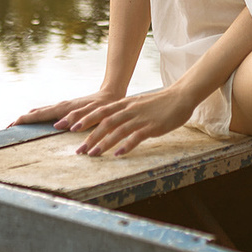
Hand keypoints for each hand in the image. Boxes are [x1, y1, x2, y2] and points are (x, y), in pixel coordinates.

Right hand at [11, 89, 125, 128]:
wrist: (110, 96)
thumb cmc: (102, 107)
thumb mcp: (91, 114)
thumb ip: (76, 119)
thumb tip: (58, 125)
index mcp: (62, 109)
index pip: (38, 115)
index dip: (23, 120)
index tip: (10, 126)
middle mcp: (60, 107)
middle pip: (35, 112)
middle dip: (21, 120)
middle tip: (7, 130)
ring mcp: (62, 107)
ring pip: (41, 112)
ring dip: (28, 119)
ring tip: (17, 127)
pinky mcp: (66, 109)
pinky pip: (47, 113)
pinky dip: (38, 117)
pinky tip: (36, 122)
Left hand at [69, 86, 196, 156]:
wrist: (180, 97)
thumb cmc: (159, 103)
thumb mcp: (138, 104)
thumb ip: (125, 111)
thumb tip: (111, 121)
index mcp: (125, 104)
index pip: (101, 111)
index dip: (85, 119)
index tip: (71, 128)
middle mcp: (130, 110)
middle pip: (105, 122)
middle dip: (90, 136)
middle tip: (78, 149)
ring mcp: (140, 118)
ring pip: (117, 130)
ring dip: (104, 143)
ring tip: (93, 154)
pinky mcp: (152, 126)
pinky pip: (136, 137)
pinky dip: (125, 145)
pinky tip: (118, 154)